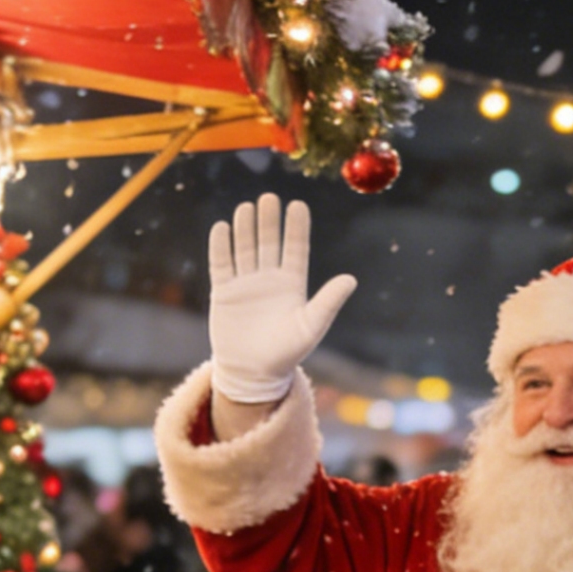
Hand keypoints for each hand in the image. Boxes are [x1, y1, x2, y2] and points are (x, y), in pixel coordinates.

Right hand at [206, 194, 357, 404]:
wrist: (253, 374)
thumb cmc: (286, 353)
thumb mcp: (310, 326)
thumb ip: (328, 302)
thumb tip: (351, 279)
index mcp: (292, 284)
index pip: (294, 249)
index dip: (296, 228)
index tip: (297, 205)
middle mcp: (269, 279)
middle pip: (268, 242)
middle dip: (268, 221)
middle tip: (269, 198)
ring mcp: (245, 283)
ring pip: (244, 248)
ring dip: (245, 228)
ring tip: (247, 207)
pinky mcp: (224, 292)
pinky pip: (221, 264)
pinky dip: (221, 246)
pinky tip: (222, 228)